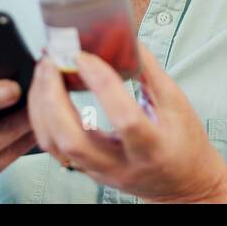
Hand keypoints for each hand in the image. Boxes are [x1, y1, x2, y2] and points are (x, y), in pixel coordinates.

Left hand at [28, 42, 226, 202]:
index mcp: (152, 148)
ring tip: (44, 72)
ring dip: (42, 106)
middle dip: (53, 97)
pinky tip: (44, 93)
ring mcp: (99, 171)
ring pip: (55, 146)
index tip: (85, 56)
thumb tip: (129, 41)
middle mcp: (121, 165)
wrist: (183, 185)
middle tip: (50, 62)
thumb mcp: (179, 105)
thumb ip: (152, 73)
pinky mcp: (85, 169)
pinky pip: (53, 147)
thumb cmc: (184, 145)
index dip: (102, 84)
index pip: (124, 119)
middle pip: (74, 139)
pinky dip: (42, 117)